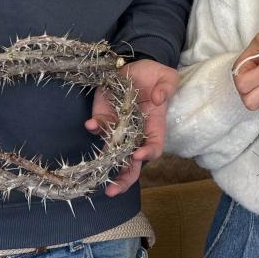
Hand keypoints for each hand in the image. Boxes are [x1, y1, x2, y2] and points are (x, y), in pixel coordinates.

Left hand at [86, 58, 178, 196]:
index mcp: (155, 125)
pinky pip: (98, 128)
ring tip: (96, 175)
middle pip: (131, 163)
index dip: (148, 153)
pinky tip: (91, 124)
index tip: (138, 155)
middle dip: (123, 179)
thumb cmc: (153, 75)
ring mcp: (118, 128)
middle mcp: (136, 133)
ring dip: (104, 165)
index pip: (154, 146)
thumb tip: (159, 99)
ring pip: (112, 154)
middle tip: (113, 190)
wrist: (133, 67)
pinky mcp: (104, 118)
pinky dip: (94, 128)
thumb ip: (167, 86)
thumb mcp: (167, 76)